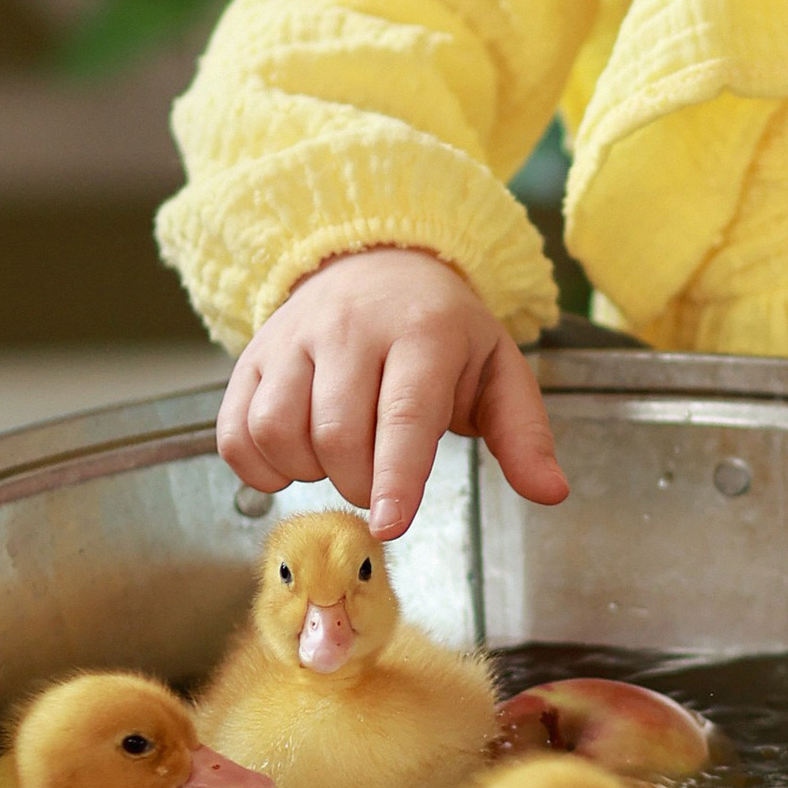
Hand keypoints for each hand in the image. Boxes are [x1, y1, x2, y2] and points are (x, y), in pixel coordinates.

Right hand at [219, 246, 568, 539]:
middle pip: (337, 432)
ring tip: (340, 459)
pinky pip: (236, 428)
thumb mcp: (498, 371)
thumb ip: (524, 435)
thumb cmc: (443, 332)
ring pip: (279, 430)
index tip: (390, 525)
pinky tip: (292, 459)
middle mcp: (352, 327)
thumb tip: (551, 491)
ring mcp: (295, 337)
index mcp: (424, 332)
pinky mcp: (254, 354)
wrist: (378, 262)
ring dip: (307, 471)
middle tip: (379, 481)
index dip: (395, 476)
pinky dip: (257, 465)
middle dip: (359, 483)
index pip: (404, 413)